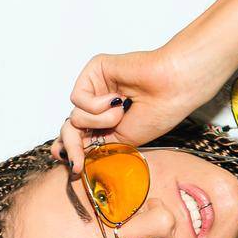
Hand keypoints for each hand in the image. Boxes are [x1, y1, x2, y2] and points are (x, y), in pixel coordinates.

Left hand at [49, 44, 212, 174]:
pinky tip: (117, 98)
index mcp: (106, 120)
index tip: (74, 166)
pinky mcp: (94, 70)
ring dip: (99, 121)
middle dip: (73, 145)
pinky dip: (96, 105)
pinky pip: (77, 98)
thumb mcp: (120, 141)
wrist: (171, 90)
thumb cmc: (157, 114)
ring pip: (74, 115)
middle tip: (79, 161)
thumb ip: (93, 146)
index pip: (78, 135)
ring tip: (121, 113)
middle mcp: (99, 103)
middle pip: (69, 127)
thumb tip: (65, 155)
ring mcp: (96, 86)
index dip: (70, 149)